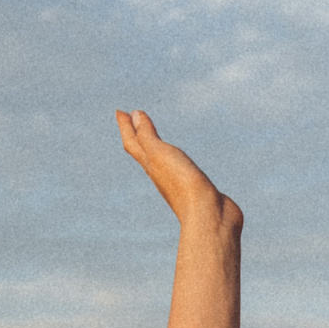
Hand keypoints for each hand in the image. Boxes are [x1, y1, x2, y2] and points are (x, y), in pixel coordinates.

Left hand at [117, 110, 241, 236]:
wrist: (208, 216)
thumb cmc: (182, 184)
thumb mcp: (159, 154)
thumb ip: (147, 134)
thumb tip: (135, 115)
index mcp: (151, 165)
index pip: (133, 142)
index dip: (126, 126)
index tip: (120, 111)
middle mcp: (161, 174)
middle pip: (143, 151)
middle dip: (137, 134)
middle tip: (132, 120)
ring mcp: (177, 182)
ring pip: (161, 161)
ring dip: (155, 147)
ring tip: (153, 139)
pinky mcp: (195, 188)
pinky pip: (180, 169)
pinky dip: (175, 159)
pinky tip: (181, 162)